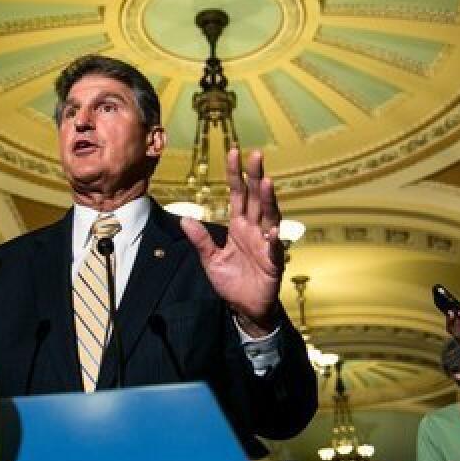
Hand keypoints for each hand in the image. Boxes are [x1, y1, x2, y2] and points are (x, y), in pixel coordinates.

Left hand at [180, 149, 283, 334]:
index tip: (234, 152)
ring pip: (269, 217)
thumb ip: (200, 240)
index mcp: (238, 226)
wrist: (246, 308)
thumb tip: (184, 218)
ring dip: (268, 200)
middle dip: (255, 176)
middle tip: (256, 154)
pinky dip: (274, 239)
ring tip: (265, 182)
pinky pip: (275, 248)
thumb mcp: (210, 260)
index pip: (237, 194)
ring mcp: (266, 244)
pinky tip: (272, 230)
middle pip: (256, 198)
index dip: (236, 174)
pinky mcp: (274, 262)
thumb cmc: (231, 282)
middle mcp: (254, 229)